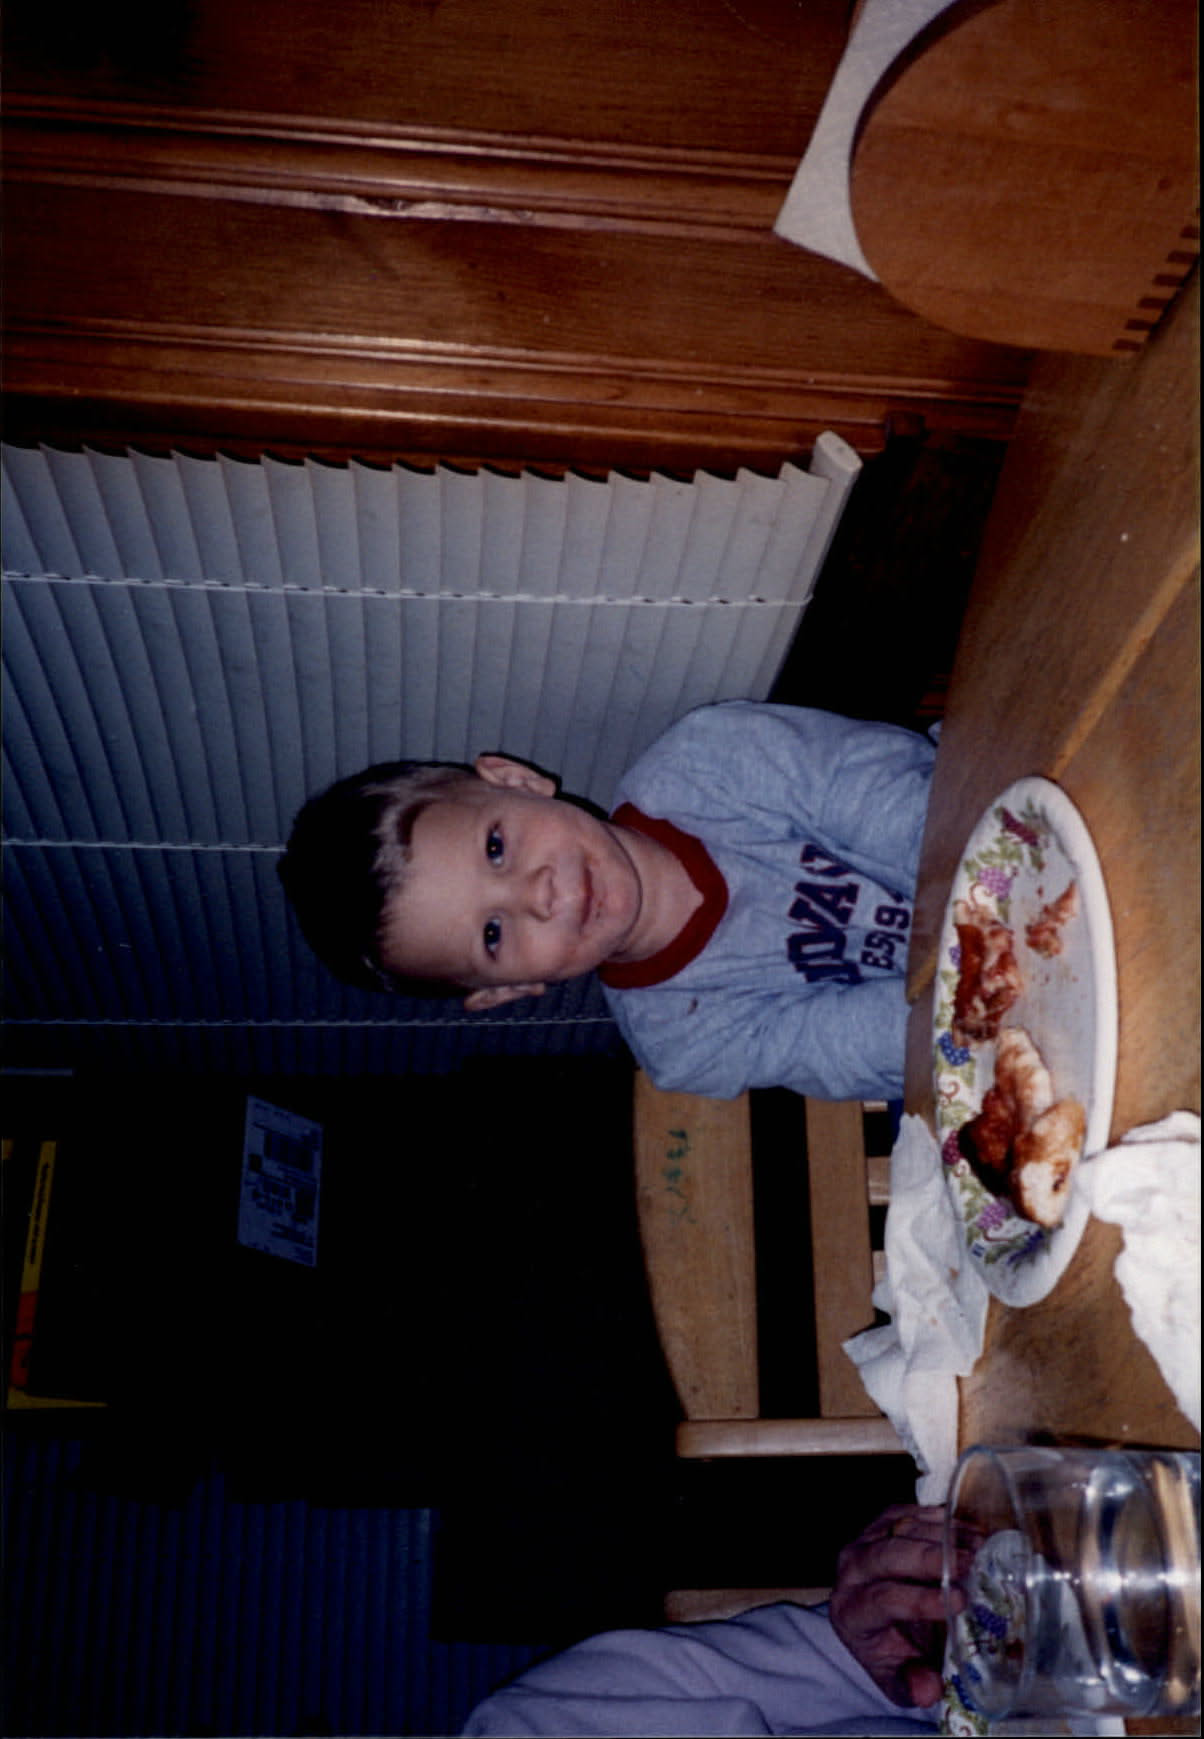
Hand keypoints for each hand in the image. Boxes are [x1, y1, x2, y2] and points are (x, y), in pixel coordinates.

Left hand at [828, 1503, 960, 1708]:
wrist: (876, 1620)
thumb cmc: (890, 1650)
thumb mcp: (898, 1678)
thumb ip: (912, 1684)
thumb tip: (929, 1690)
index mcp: (851, 1612)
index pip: (882, 1600)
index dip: (920, 1599)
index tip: (958, 1601)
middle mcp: (850, 1570)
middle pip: (887, 1556)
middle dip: (929, 1558)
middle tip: (969, 1563)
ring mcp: (864, 1541)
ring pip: (900, 1528)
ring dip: (941, 1534)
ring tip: (978, 1546)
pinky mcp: (880, 1523)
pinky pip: (908, 1513)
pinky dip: (938, 1519)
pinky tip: (967, 1531)